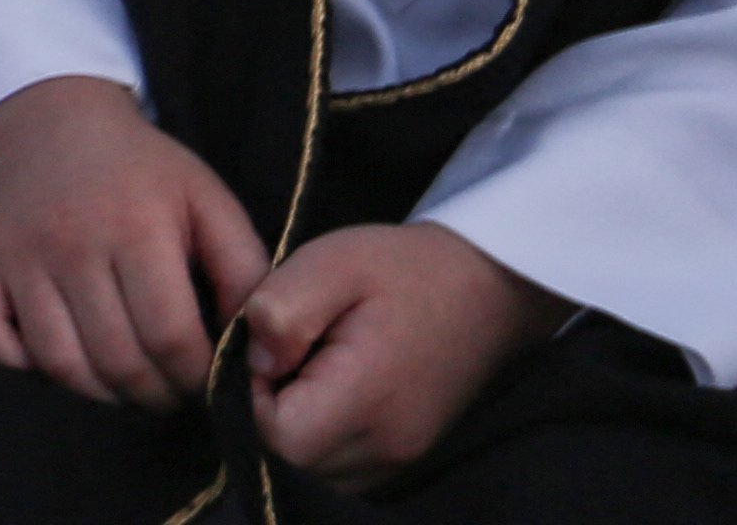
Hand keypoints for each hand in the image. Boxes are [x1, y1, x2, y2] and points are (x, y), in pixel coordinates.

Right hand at [0, 75, 270, 412]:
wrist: (55, 121)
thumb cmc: (143, 170)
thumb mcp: (208, 200)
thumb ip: (245, 269)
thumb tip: (257, 346)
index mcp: (136, 228)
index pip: (170, 337)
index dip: (196, 378)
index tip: (208, 382)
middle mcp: (71, 245)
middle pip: (116, 360)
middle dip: (155, 395)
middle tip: (171, 391)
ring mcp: (19, 258)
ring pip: (58, 363)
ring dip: (100, 394)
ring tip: (127, 385)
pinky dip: (19, 365)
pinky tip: (59, 358)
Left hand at [239, 221, 559, 485]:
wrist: (485, 285)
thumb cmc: (403, 269)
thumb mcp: (331, 263)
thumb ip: (280, 311)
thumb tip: (255, 363)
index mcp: (369, 398)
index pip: (279, 438)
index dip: (251, 397)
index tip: (268, 350)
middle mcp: (388, 445)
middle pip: (293, 464)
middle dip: (270, 414)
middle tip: (287, 356)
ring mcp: (400, 457)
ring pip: (314, 472)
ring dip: (294, 428)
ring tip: (310, 370)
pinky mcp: (404, 455)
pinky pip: (340, 469)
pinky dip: (321, 438)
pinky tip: (329, 389)